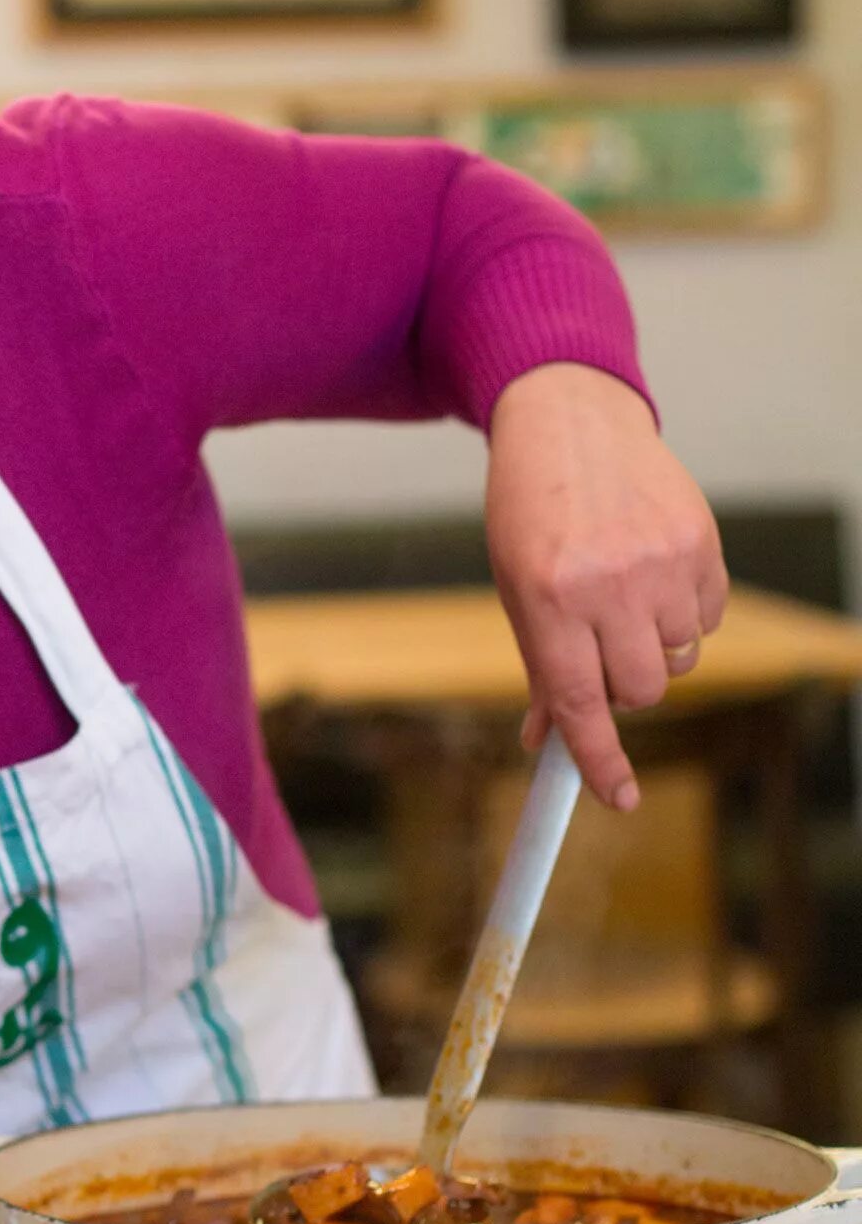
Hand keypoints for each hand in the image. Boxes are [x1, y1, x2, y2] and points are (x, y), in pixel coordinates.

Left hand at [486, 363, 726, 811]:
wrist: (570, 424)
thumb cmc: (532, 513)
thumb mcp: (516, 586)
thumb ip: (539, 665)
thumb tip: (545, 740)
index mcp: (549, 598)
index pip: (578, 702)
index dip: (598, 758)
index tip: (617, 799)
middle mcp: (608, 582)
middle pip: (640, 690)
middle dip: (624, 688)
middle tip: (602, 652)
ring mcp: (661, 561)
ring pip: (679, 659)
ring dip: (655, 647)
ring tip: (623, 597)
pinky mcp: (701, 542)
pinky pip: (708, 619)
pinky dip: (685, 613)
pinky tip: (654, 573)